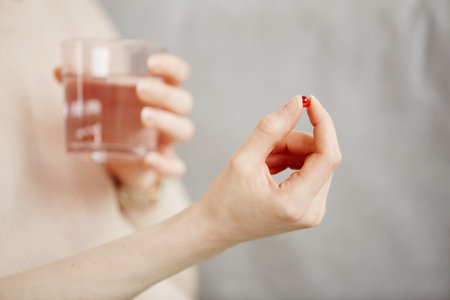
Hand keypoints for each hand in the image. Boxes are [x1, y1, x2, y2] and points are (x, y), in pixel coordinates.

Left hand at [55, 54, 193, 189]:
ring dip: (168, 122)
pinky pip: (177, 167)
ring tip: (144, 116)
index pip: (178, 75)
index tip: (151, 62)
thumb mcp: (103, 102)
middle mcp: (170, 115)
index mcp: (160, 94)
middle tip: (140, 88)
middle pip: (184, 102)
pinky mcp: (164, 164)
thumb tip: (58, 70)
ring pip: (185, 130)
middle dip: (166, 94)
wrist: (120, 161)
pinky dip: (166, 164)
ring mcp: (169, 141)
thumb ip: (85, 86)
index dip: (172, 66)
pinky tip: (149, 159)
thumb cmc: (116, 122)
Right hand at [197, 95, 341, 244]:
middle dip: (293, 141)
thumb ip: (271, 128)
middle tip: (264, 143)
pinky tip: (267, 167)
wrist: (216, 228)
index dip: (322, 123)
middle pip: (320, 156)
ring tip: (261, 160)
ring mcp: (313, 212)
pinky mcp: (309, 209)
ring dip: (289, 150)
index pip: (328, 156)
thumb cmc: (224, 198)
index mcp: (295, 203)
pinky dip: (290, 160)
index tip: (308, 100)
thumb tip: (297, 102)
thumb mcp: (243, 159)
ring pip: (315, 161)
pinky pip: (310, 171)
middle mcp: (312, 212)